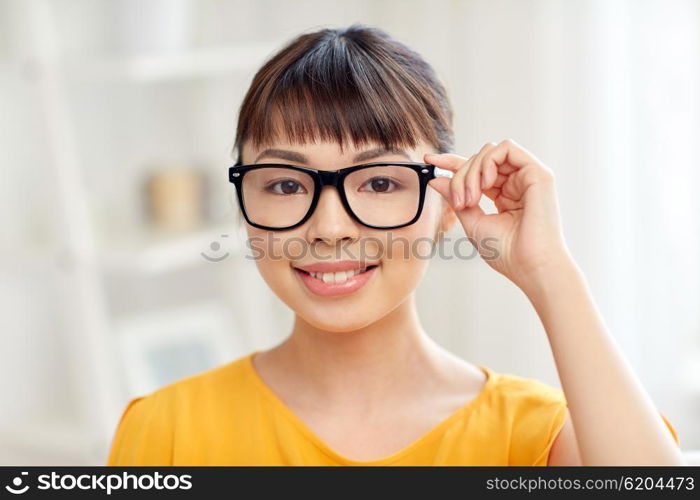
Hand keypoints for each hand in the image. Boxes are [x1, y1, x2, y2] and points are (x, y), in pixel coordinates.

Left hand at [426, 139, 572, 288]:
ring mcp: (528, 176)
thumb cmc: (507, 252)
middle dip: (460, 176)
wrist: (531, 266)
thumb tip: (436, 179)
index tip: (429, 161)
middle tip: (459, 201)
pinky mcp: (538, 172)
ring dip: (472, 170)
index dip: (452, 162)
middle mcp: (517, 182)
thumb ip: (455, 199)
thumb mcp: (473, 223)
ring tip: (471, 198)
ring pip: (490, 152)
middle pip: (479, 160)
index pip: (477, 170)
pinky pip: (507, 148)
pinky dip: (489, 161)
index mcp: (505, 195)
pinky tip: (485, 183)